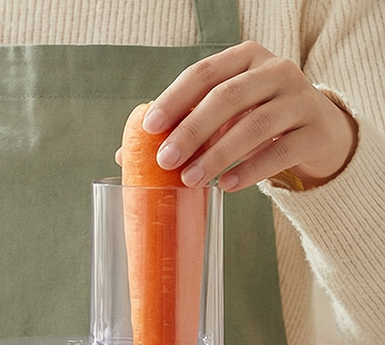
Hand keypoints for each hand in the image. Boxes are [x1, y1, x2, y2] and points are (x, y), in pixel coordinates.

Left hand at [141, 41, 357, 191]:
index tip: (149, 128)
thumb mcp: (222, 116)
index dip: (175, 99)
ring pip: (255, 125)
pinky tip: (226, 186)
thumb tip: (125, 156)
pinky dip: (250, 170)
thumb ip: (182, 127)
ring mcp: (300, 99)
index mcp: (245, 59)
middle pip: (228, 97)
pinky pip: (280, 152)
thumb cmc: (257, 119)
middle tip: (165, 160)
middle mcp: (275, 71)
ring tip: (190, 180)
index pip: (204, 73)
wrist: (317, 131)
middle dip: (192, 130)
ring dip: (217, 155)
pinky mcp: (314, 131)